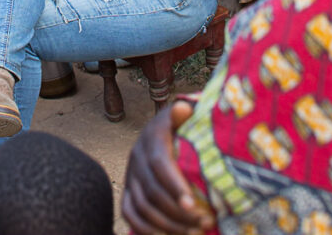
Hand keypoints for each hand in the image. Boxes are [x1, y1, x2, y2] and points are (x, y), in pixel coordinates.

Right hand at [123, 101, 211, 234]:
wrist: (161, 129)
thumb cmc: (183, 125)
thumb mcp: (185, 113)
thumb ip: (185, 113)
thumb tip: (184, 108)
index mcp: (153, 137)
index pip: (160, 164)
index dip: (175, 185)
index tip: (194, 204)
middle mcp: (137, 156)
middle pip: (152, 191)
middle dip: (177, 212)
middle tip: (204, 223)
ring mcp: (131, 174)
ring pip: (142, 206)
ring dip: (168, 224)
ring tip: (194, 232)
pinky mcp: (128, 189)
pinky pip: (130, 213)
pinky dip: (146, 228)